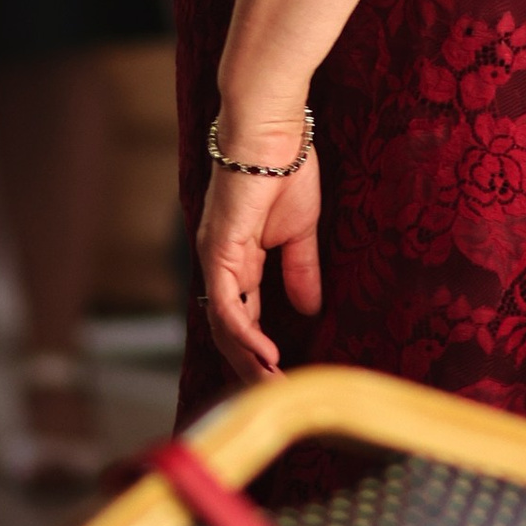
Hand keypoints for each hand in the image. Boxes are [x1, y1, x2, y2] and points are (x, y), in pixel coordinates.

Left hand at [196, 147, 323, 382]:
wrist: (273, 129)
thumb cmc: (286, 166)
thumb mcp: (301, 232)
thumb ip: (300, 270)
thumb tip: (309, 308)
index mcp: (239, 259)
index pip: (242, 317)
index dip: (257, 350)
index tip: (282, 378)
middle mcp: (221, 263)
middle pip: (228, 329)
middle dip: (250, 366)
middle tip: (275, 396)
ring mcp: (216, 257)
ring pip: (223, 325)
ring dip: (247, 360)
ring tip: (272, 387)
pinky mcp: (219, 249)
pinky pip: (228, 303)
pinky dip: (244, 334)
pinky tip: (265, 356)